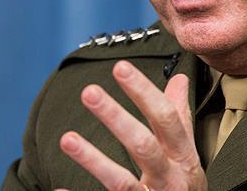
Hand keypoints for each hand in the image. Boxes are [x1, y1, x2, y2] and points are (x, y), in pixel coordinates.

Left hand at [59, 60, 206, 190]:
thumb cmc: (185, 185)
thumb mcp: (188, 151)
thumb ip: (180, 116)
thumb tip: (179, 78)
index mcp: (182, 156)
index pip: (165, 118)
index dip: (143, 92)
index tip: (120, 67)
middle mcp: (168, 178)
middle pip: (143, 146)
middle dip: (116, 118)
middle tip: (89, 91)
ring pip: (121, 181)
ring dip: (93, 160)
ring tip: (67, 139)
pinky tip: (59, 190)